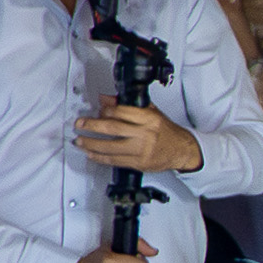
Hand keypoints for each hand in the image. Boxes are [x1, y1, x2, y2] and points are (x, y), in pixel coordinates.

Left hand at [72, 104, 202, 172]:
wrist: (182, 150)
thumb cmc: (166, 131)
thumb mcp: (151, 112)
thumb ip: (128, 106)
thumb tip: (105, 99)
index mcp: (149, 118)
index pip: (122, 112)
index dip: (106, 111)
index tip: (96, 111)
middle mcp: (145, 134)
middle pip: (113, 129)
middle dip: (92, 126)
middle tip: (80, 124)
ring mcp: (142, 150)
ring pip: (111, 147)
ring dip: (92, 144)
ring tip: (80, 141)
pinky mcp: (139, 163)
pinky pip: (115, 161)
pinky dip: (101, 157)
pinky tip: (92, 154)